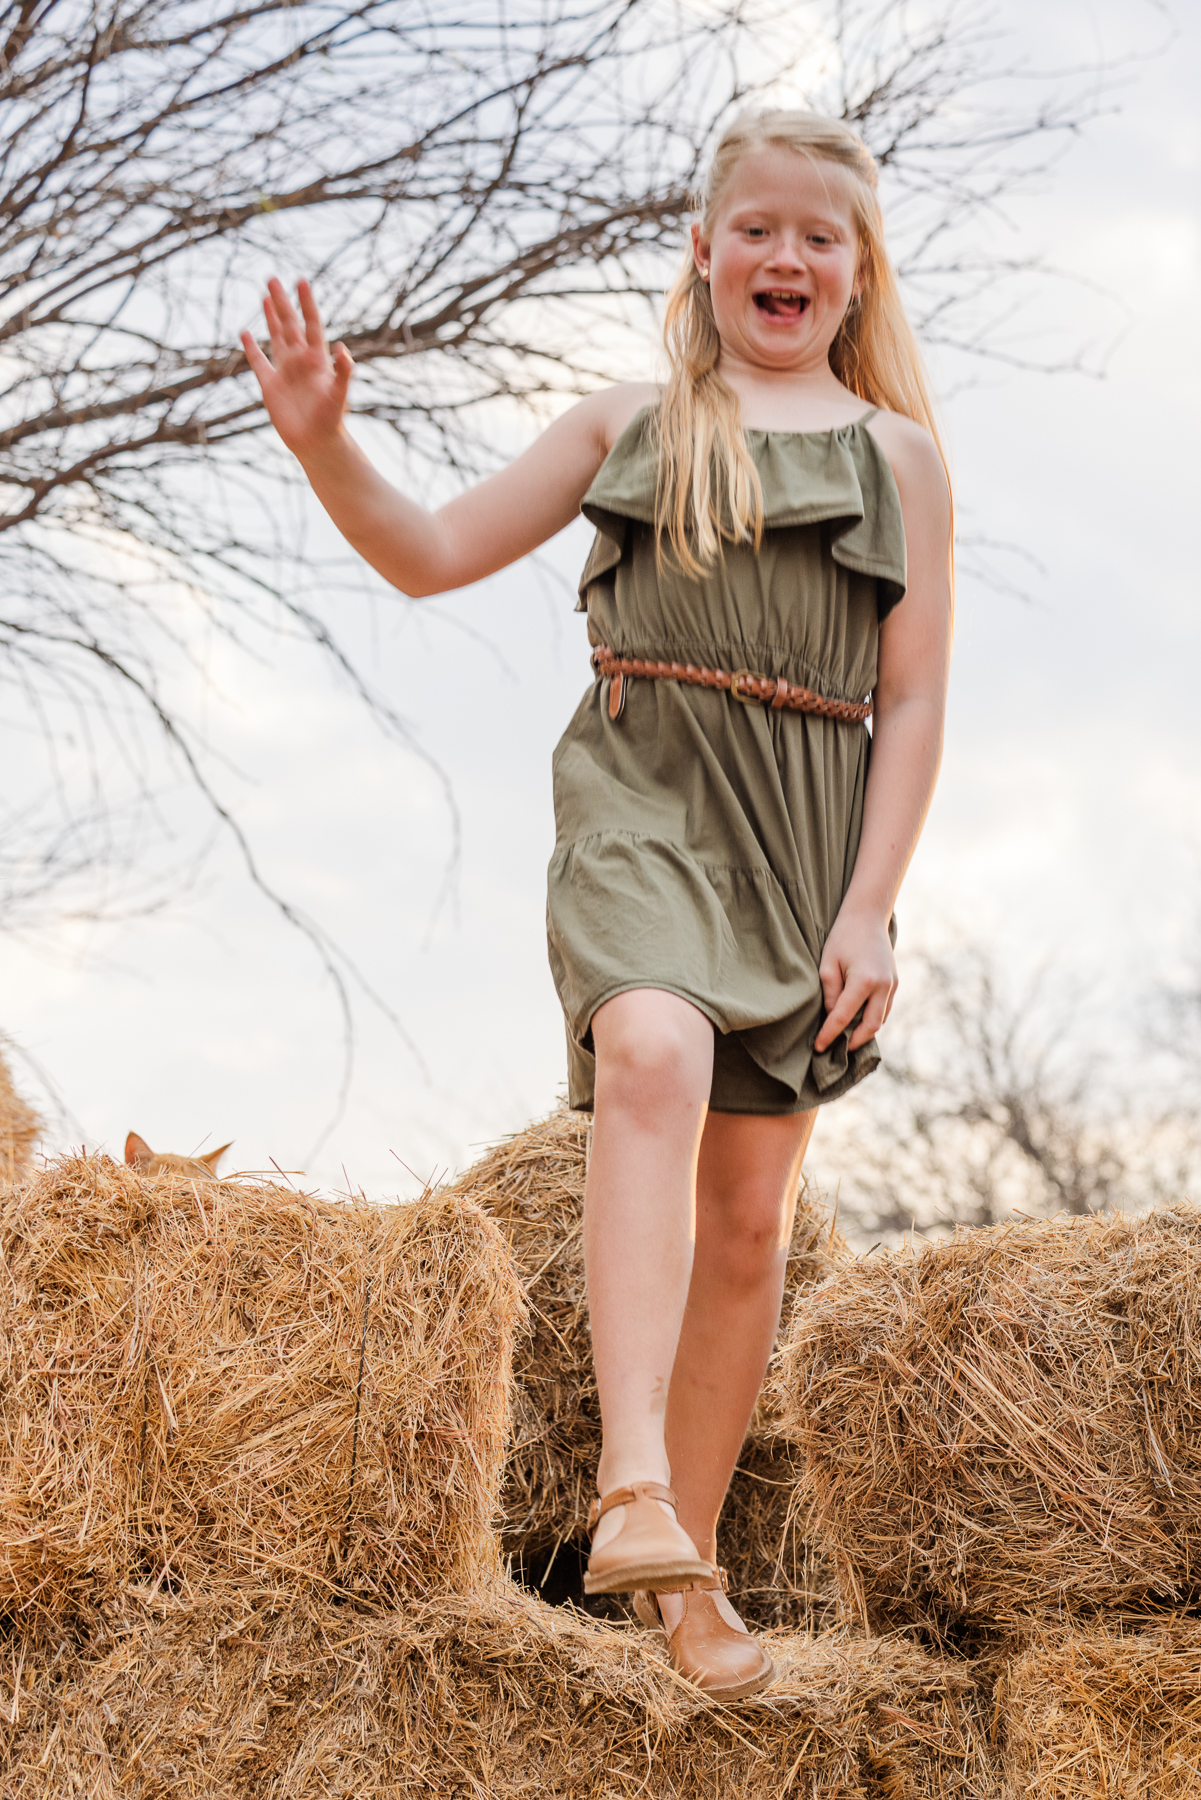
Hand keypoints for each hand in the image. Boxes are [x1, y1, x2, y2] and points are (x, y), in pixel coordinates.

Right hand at [240, 278, 352, 457]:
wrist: (316, 443)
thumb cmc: (331, 420)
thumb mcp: (339, 395)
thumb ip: (343, 372)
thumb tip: (343, 349)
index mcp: (317, 359)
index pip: (312, 324)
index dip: (306, 303)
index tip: (301, 281)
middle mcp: (300, 361)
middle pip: (289, 325)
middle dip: (282, 302)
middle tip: (272, 278)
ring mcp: (285, 371)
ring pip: (275, 337)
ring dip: (270, 318)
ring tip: (265, 296)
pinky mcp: (270, 386)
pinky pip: (259, 362)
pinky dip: (251, 348)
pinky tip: (245, 333)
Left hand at [814, 906, 897, 1053]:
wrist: (868, 916)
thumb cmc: (843, 937)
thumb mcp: (828, 964)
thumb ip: (830, 994)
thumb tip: (832, 1017)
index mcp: (864, 981)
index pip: (844, 1017)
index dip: (829, 1035)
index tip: (818, 1048)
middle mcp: (883, 986)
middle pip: (870, 1027)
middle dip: (853, 1042)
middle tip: (835, 1049)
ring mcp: (893, 985)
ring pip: (880, 1020)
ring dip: (864, 1032)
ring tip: (845, 1038)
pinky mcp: (895, 983)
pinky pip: (884, 1010)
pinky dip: (872, 1019)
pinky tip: (857, 1022)